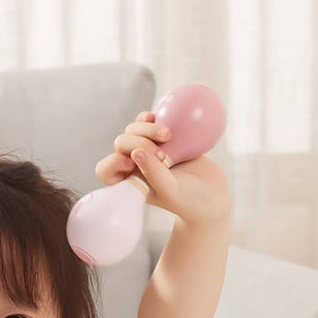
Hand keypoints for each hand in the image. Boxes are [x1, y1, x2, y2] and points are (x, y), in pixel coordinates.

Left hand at [94, 111, 230, 225]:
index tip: (133, 163)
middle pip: (121, 143)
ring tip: (168, 135)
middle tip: (163, 155)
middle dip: (138, 142)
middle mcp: (133, 166)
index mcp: (128, 183)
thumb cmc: (189, 201)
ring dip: (146, 128)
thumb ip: (153, 173)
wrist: (212, 195)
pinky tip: (162, 116)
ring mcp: (147, 150)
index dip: (113, 161)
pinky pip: (149, 121)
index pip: (105, 169)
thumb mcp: (171, 190)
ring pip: (133, 129)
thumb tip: (135, 152)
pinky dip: (152, 117)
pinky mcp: (161, 139)